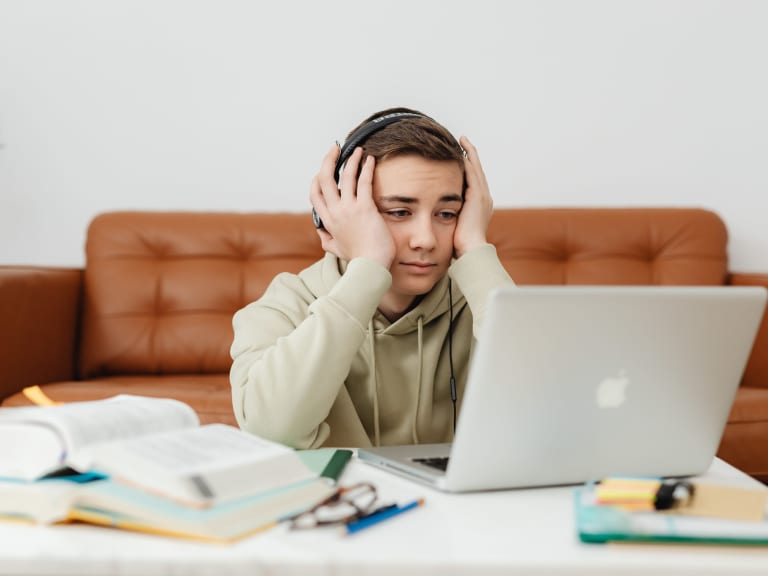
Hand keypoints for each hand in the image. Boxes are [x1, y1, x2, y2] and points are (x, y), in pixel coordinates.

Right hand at [309, 145, 394, 267]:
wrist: (370, 267)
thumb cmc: (357, 259)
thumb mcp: (335, 249)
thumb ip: (326, 239)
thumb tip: (321, 233)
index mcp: (327, 221)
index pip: (315, 194)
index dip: (317, 178)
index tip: (324, 169)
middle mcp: (334, 212)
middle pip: (324, 179)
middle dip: (328, 160)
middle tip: (335, 149)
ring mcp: (348, 209)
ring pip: (344, 176)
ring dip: (350, 160)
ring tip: (358, 150)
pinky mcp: (365, 208)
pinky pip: (363, 182)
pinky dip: (366, 168)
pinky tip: (370, 160)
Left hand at [453, 136, 493, 257]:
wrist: (471, 251)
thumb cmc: (460, 244)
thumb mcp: (454, 227)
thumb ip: (449, 217)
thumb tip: (436, 216)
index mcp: (479, 206)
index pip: (474, 181)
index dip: (468, 168)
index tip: (460, 157)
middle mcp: (484, 198)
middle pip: (477, 171)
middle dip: (470, 155)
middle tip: (463, 141)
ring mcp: (482, 196)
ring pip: (476, 168)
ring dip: (469, 153)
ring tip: (463, 140)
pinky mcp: (477, 196)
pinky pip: (473, 173)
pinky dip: (468, 160)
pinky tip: (461, 151)